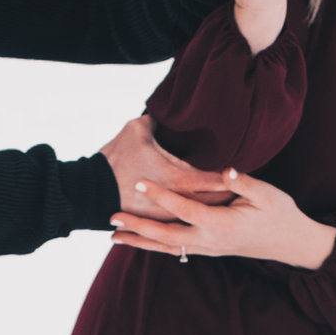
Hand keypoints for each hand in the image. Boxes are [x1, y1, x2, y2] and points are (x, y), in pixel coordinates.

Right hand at [100, 114, 240, 218]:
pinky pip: (185, 224)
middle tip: (246, 194)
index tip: (244, 173)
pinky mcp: (157, 224)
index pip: (214, 180)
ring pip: (201, 216)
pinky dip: (197, 220)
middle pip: (214, 203)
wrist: (89, 192)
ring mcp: (168, 217)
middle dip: (230, 198)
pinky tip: (206, 218)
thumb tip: (166, 110)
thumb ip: (156, 120)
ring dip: (216, 211)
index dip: (231, 177)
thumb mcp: (136, 130)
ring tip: (233, 207)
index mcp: (178, 179)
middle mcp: (177, 202)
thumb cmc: (114, 159)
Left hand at [111, 165, 335, 272]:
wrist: (290, 243)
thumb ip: (244, 182)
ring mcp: (207, 248)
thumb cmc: (280, 214)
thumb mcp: (267, 194)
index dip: (161, 196)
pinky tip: (139, 241)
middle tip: (111, 217)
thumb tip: (226, 169)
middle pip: (165, 236)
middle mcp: (209, 241)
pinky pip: (174, 249)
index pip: (184, 209)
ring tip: (113, 236)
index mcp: (222, 225)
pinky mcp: (207, 249)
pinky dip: (154, 246)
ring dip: (139, 241)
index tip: (140, 183)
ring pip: (166, 247)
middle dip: (137, 226)